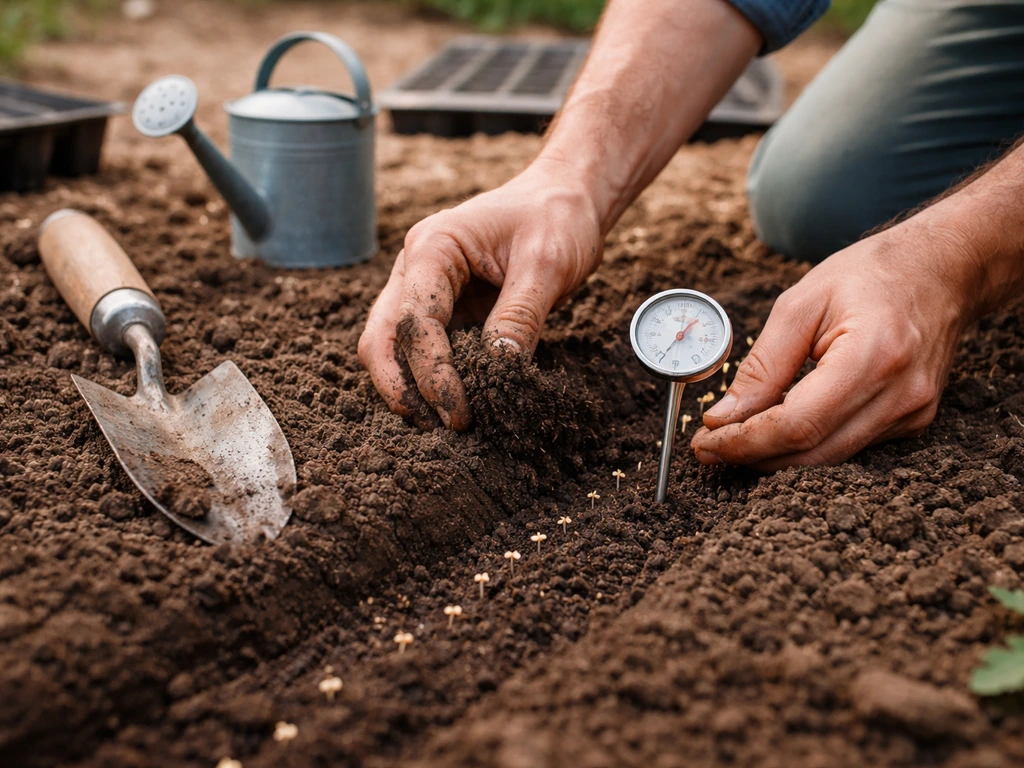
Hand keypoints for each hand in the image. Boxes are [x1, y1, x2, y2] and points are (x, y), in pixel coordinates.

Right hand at [358, 161, 602, 429]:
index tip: (460, 413)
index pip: (416, 321)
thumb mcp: (548, 264)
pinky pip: (423, 350)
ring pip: (393, 348)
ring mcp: (424, 290)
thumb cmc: (556, 217)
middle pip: (382, 339)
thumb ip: (520, 315)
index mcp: (433, 248)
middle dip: (402, 388)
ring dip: (411, 388)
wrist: (566, 197)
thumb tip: (500, 369)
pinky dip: (431, 380)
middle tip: (442, 428)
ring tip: (446, 425)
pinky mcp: (445, 309)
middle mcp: (416, 269)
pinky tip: (456, 405)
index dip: (432, 373)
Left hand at [690, 220, 975, 469]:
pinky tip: (775, 431)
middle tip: (707, 447)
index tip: (704, 442)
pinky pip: (848, 447)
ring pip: (828, 459)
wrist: (942, 270)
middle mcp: (901, 395)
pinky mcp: (913, 422)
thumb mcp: (800, 304)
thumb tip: (722, 416)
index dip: (745, 442)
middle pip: (812, 453)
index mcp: (874, 357)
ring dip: (774, 457)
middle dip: (752, 456)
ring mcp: (913, 414)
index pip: (798, 424)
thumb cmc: (870, 275)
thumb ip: (762, 366)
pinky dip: (806, 445)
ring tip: (731, 442)